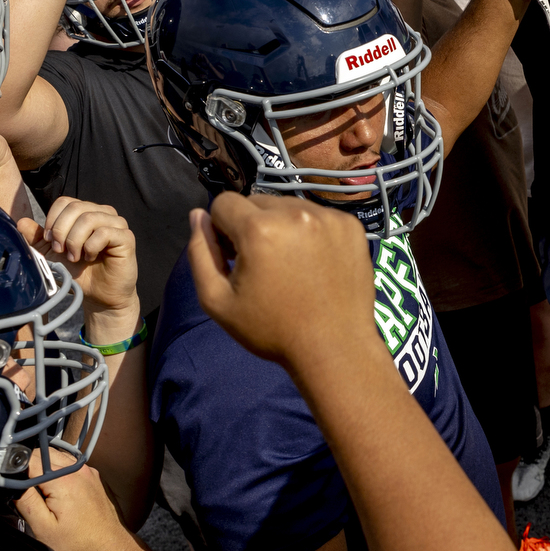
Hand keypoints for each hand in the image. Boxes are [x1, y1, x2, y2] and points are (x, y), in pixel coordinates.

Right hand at [15, 462, 128, 550]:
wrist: (106, 545)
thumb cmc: (74, 541)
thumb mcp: (42, 527)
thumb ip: (26, 501)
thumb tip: (12, 480)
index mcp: (63, 479)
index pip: (30, 459)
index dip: (17, 469)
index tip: (12, 484)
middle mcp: (77, 469)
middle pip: (42, 454)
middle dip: (29, 468)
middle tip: (27, 491)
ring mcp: (86, 470)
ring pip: (55, 455)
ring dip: (44, 468)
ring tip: (42, 492)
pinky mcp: (91, 475)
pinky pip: (68, 463)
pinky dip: (58, 470)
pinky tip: (57, 490)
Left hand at [19, 197, 137, 313]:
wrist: (98, 295)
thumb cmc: (78, 272)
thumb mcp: (52, 254)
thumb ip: (38, 238)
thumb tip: (21, 222)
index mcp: (85, 212)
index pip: (65, 202)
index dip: (53, 220)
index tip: (50, 242)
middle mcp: (103, 213)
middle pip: (76, 207)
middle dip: (62, 231)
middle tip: (61, 251)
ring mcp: (117, 224)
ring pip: (89, 218)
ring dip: (75, 240)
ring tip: (74, 257)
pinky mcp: (126, 237)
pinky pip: (104, 232)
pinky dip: (91, 246)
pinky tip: (90, 257)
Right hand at [186, 193, 378, 367]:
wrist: (334, 348)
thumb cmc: (272, 330)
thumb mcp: (217, 300)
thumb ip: (200, 253)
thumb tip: (198, 215)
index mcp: (259, 229)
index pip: (223, 203)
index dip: (221, 230)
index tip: (234, 258)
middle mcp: (295, 213)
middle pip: (257, 202)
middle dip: (251, 226)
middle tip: (263, 265)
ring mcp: (328, 217)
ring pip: (289, 206)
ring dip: (282, 226)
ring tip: (290, 265)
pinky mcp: (351, 225)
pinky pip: (319, 215)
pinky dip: (311, 232)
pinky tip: (314, 264)